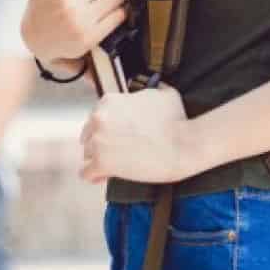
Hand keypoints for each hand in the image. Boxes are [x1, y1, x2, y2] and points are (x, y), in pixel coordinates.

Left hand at [80, 86, 203, 184]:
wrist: (183, 145)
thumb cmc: (176, 122)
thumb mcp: (163, 94)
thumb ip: (147, 92)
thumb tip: (150, 92)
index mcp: (110, 101)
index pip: (97, 116)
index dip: (108, 127)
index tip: (117, 134)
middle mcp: (100, 118)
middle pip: (89, 134)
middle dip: (102, 142)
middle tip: (118, 149)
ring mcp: (99, 141)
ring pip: (87, 153)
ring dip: (99, 158)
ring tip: (115, 164)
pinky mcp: (102, 163)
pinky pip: (87, 173)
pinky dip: (95, 176)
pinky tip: (102, 177)